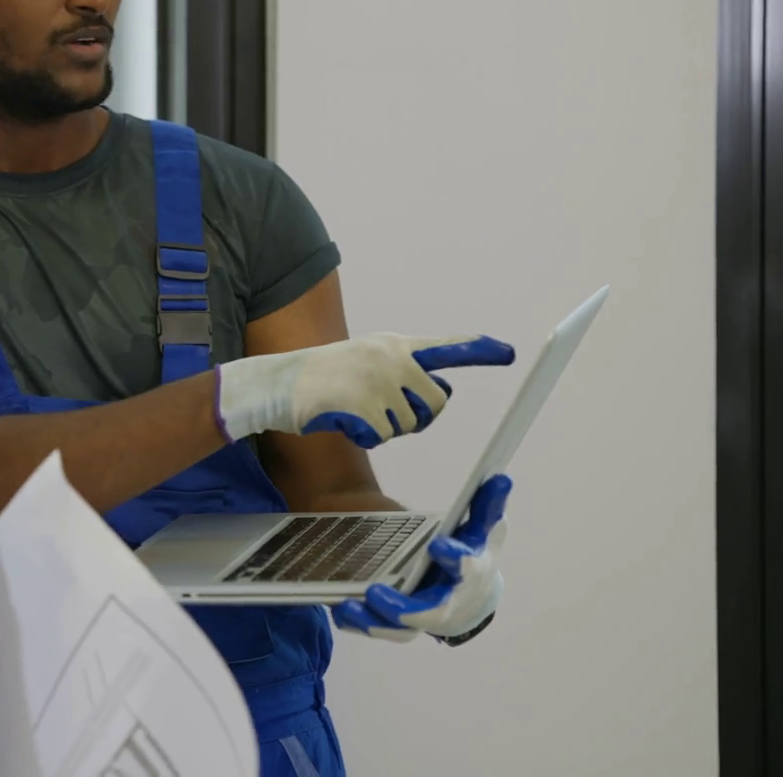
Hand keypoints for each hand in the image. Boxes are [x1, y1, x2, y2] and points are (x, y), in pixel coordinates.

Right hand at [215, 334, 515, 445]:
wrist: (275, 383)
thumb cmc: (323, 379)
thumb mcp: (365, 361)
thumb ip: (404, 373)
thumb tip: (441, 394)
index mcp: (394, 346)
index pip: (444, 348)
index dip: (478, 350)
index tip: (507, 351)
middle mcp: (391, 358)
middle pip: (437, 402)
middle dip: (418, 416)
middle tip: (381, 412)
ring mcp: (378, 380)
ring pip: (410, 424)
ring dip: (385, 428)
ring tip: (353, 409)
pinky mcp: (364, 405)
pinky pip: (382, 436)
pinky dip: (363, 436)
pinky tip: (340, 419)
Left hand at [333, 474, 510, 642]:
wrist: (471, 597)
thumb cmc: (472, 554)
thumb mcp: (483, 529)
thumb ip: (486, 506)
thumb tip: (500, 478)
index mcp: (472, 573)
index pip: (469, 568)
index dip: (455, 558)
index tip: (437, 545)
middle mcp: (451, 602)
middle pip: (432, 612)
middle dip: (406, 607)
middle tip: (376, 592)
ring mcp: (426, 618)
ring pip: (403, 629)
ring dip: (375, 620)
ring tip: (348, 606)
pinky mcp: (403, 625)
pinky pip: (382, 630)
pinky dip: (360, 624)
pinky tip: (340, 611)